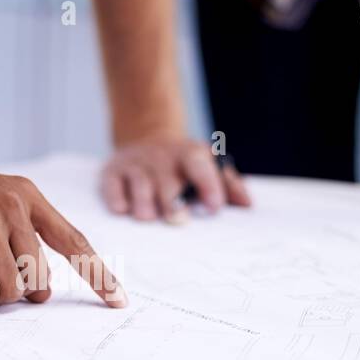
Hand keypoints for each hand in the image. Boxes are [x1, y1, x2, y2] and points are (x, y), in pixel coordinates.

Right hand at [102, 137, 250, 221]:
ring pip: (139, 182)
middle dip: (172, 200)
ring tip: (148, 218)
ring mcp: (136, 163)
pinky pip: (112, 184)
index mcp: (189, 154)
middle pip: (167, 179)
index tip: (214, 207)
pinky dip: (116, 197)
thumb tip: (247, 205)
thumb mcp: (207, 165)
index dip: (208, 185)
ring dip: (143, 202)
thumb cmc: (183, 165)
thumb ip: (228, 184)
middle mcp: (161, 157)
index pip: (199, 166)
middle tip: (178, 221)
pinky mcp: (113, 171)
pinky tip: (122, 210)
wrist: (146, 139)